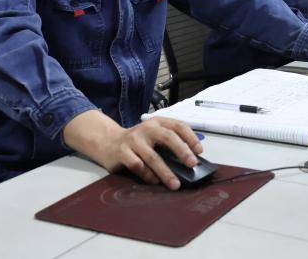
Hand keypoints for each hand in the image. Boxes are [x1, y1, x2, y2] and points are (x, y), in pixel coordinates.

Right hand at [62, 111, 201, 189]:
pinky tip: (154, 182)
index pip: (178, 125)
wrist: (107, 141)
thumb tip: (191, 161)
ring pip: (152, 156)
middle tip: (192, 164)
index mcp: (158, 122)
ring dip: (166, 172)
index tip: (199, 151)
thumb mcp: (153, 136)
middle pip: (167, 137)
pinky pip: (138, 166)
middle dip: (182, 151)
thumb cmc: (138, 141)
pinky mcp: (122, 152)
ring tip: (175, 184)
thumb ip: (168, 143)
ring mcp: (133, 140)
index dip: (190, 137)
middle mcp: (147, 128)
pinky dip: (148, 176)